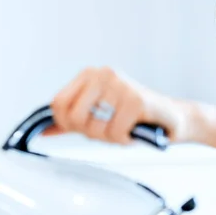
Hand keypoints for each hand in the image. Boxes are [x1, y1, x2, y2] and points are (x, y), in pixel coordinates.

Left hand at [48, 67, 194, 143]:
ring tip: (124, 129)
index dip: (67, 124)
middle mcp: (103, 74)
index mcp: (90, 74)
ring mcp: (120, 85)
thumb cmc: (133, 117)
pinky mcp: (136, 99)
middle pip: (73, 117)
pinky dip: (125, 140)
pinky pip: (116, 133)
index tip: (87, 127)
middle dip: (92, 133)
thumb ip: (70, 122)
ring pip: (94, 127)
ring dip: (110, 138)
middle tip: (110, 130)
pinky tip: (135, 131)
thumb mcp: (97, 116)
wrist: (172, 118)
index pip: (57, 103)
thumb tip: (43, 131)